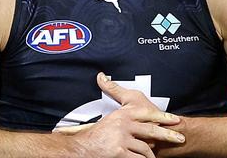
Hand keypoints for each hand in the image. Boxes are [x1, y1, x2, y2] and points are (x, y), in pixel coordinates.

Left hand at [55, 73, 184, 156]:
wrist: (169, 132)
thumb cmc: (152, 115)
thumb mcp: (134, 99)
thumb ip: (116, 89)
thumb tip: (101, 77)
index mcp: (113, 124)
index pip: (87, 127)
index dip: (71, 131)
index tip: (56, 133)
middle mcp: (112, 137)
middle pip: (89, 141)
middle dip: (75, 142)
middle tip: (57, 143)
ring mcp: (118, 146)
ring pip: (99, 151)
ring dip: (87, 150)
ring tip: (72, 151)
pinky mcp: (126, 153)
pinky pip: (112, 154)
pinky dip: (104, 154)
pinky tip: (95, 153)